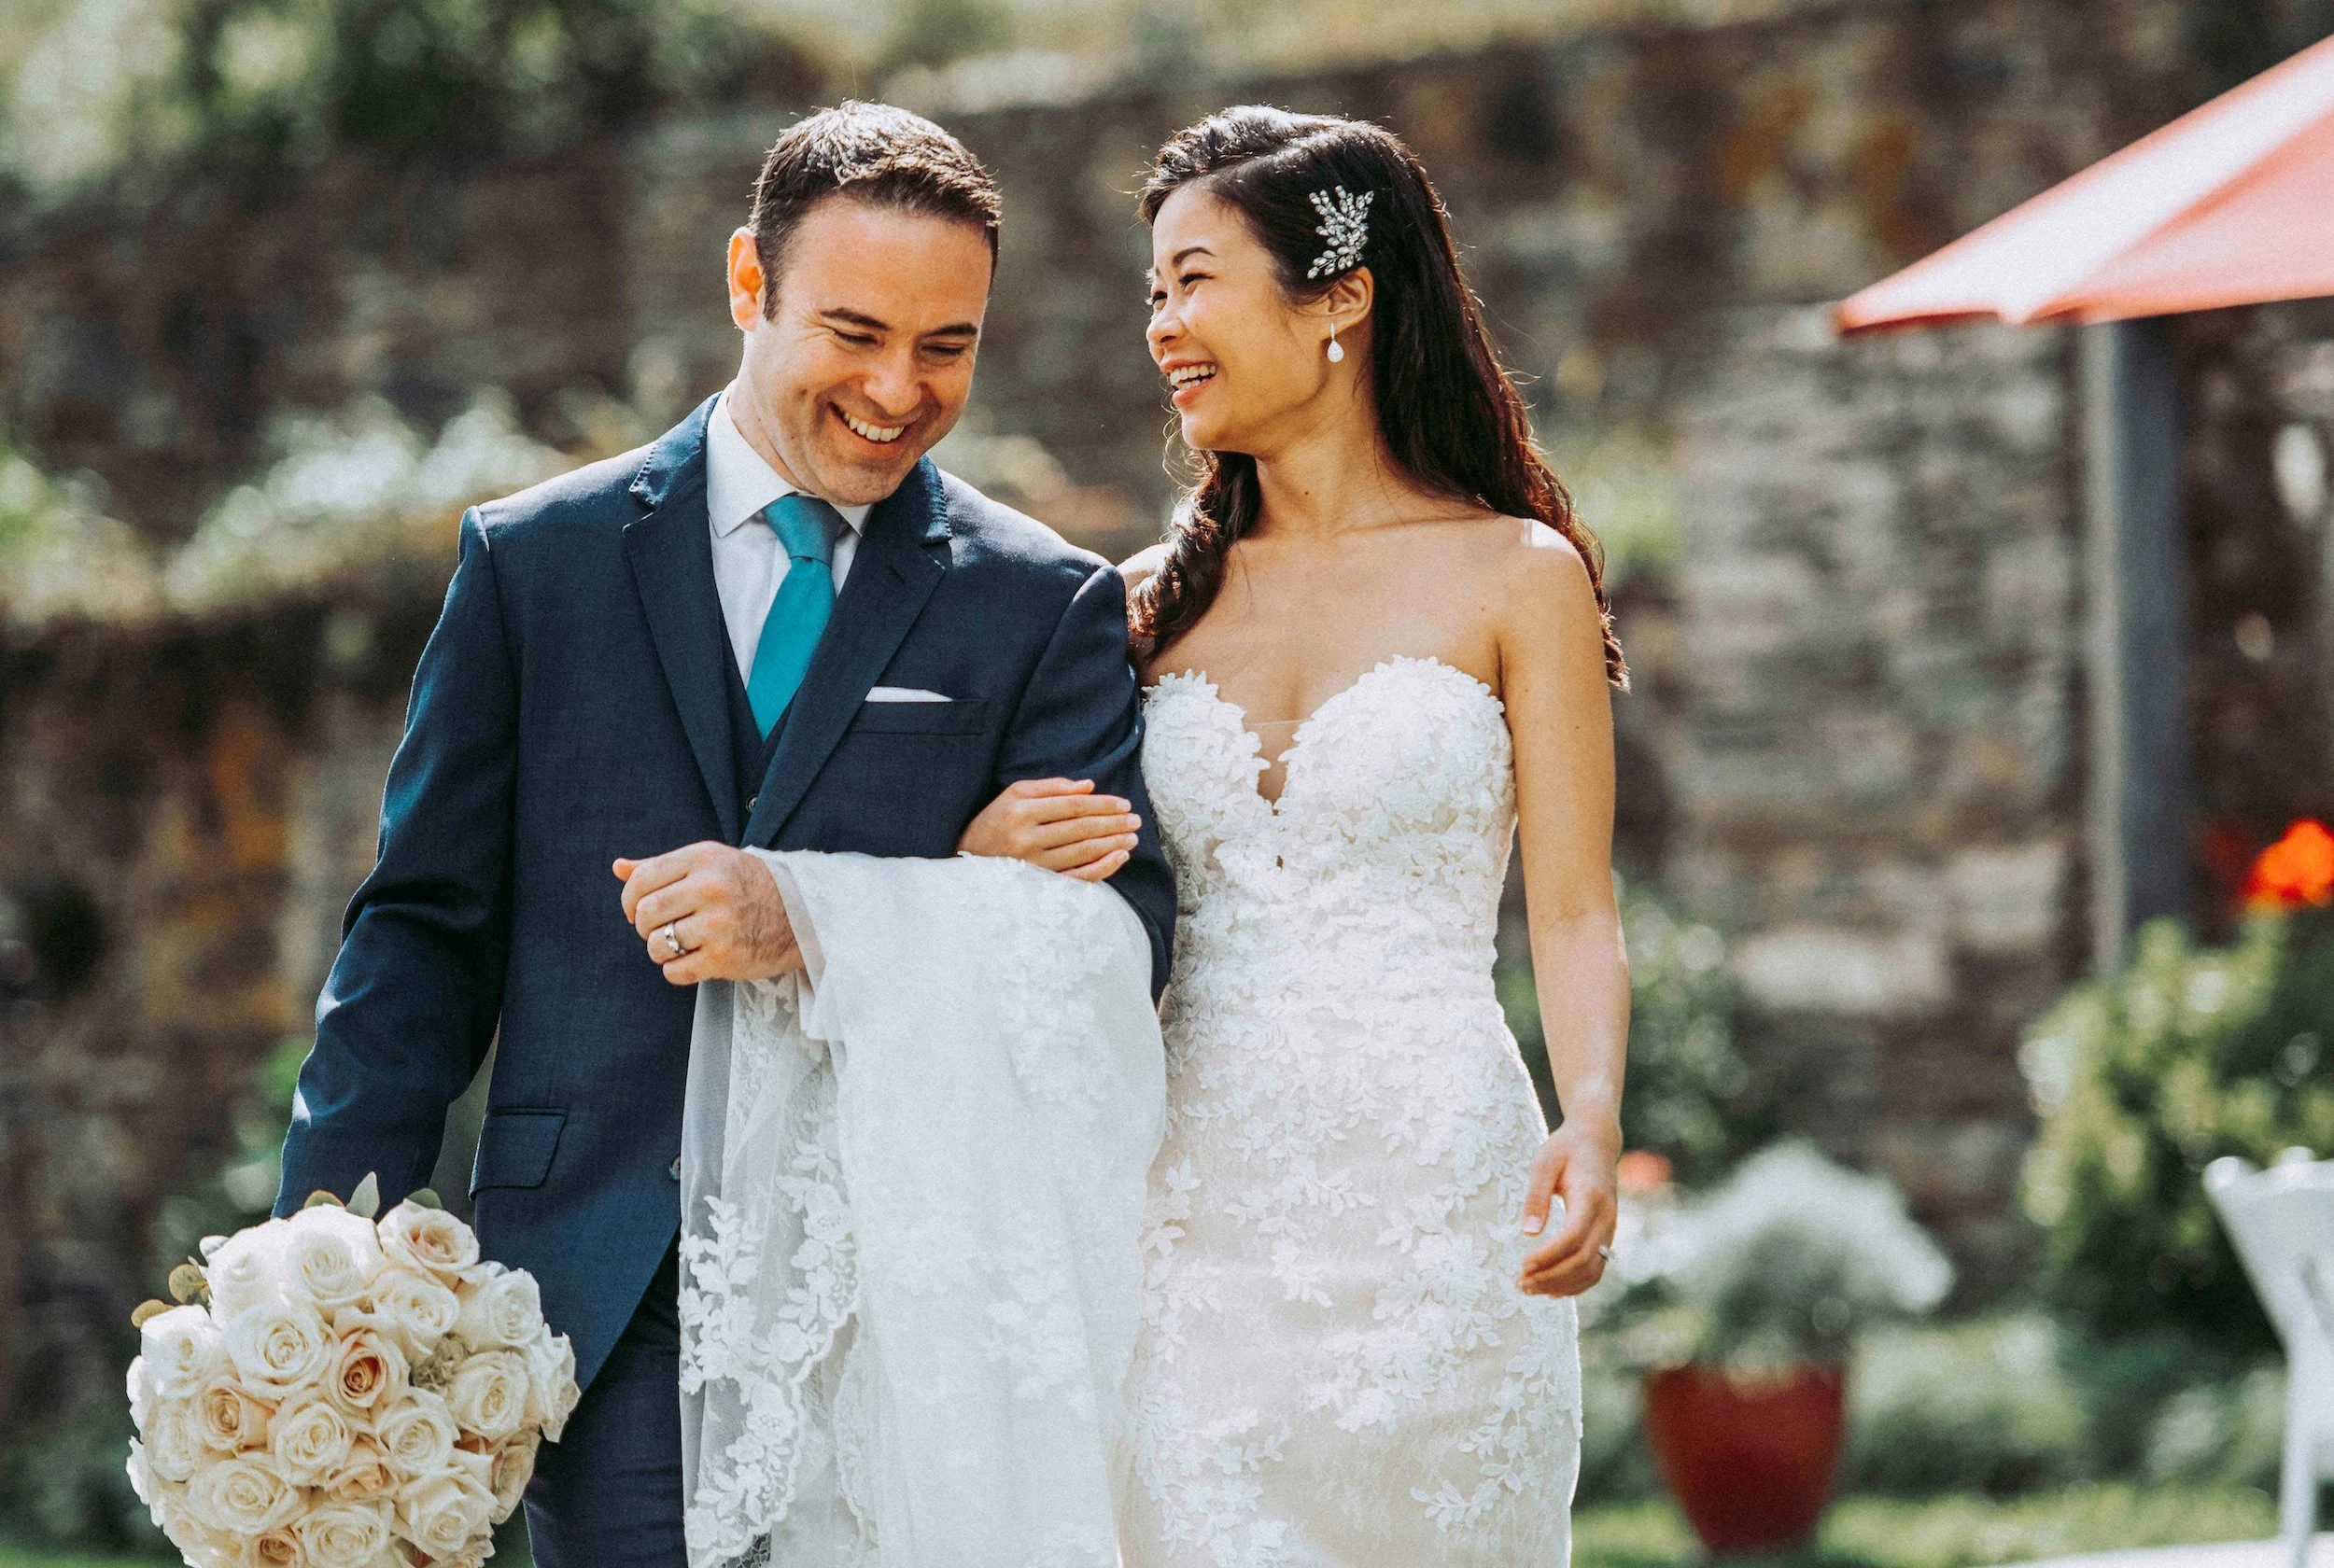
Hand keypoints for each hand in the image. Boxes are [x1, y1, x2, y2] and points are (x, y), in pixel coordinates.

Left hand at [613, 843, 798, 985]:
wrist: (802, 914)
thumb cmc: (749, 886)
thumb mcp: (711, 863)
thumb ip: (662, 865)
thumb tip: (618, 867)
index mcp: (703, 859)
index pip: (641, 879)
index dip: (630, 900)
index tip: (638, 912)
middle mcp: (710, 888)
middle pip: (646, 914)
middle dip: (645, 927)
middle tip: (660, 930)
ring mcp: (718, 924)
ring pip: (656, 945)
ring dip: (660, 950)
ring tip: (680, 946)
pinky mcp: (724, 958)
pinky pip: (674, 971)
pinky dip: (676, 970)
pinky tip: (692, 961)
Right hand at [958, 778, 1141, 881]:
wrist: (966, 861)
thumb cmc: (994, 822)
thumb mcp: (1013, 795)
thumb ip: (1050, 787)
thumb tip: (1088, 786)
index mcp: (1020, 812)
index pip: (1072, 806)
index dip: (1102, 804)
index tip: (1124, 804)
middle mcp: (1026, 839)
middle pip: (1081, 829)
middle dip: (1113, 824)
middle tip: (1135, 820)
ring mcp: (1033, 866)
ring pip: (1083, 853)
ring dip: (1112, 844)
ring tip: (1132, 837)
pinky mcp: (1038, 886)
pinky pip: (1077, 879)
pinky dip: (1102, 868)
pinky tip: (1119, 858)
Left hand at [1517, 1116, 1620, 1297]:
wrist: (1597, 1142)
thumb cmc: (1565, 1149)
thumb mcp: (1543, 1163)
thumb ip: (1536, 1196)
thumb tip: (1528, 1234)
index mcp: (1591, 1197)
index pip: (1573, 1237)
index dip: (1549, 1256)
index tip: (1522, 1265)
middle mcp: (1607, 1217)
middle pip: (1584, 1259)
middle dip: (1551, 1277)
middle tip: (1519, 1284)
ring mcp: (1610, 1228)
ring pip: (1593, 1269)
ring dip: (1562, 1285)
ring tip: (1529, 1289)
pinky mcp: (1606, 1235)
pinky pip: (1597, 1267)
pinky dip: (1577, 1284)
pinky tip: (1552, 1291)